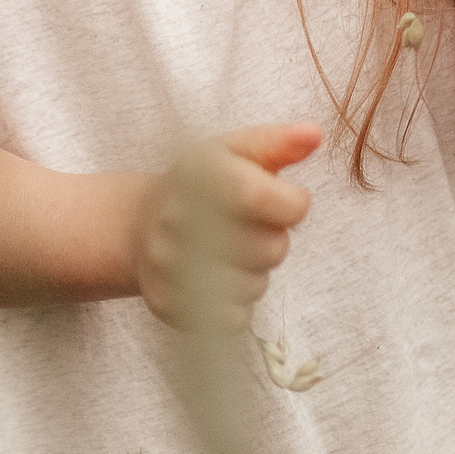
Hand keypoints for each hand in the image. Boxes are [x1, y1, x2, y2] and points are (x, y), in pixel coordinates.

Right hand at [132, 121, 318, 329]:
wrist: (140, 225)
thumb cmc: (201, 184)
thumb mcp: (235, 151)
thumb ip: (278, 144)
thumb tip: (314, 134)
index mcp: (199, 174)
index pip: (263, 198)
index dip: (291, 205)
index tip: (286, 202)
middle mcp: (178, 219)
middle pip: (270, 249)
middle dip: (272, 239)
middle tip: (250, 228)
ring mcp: (170, 265)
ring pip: (254, 286)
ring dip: (255, 273)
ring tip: (232, 253)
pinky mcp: (169, 304)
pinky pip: (233, 319)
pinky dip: (237, 304)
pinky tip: (220, 279)